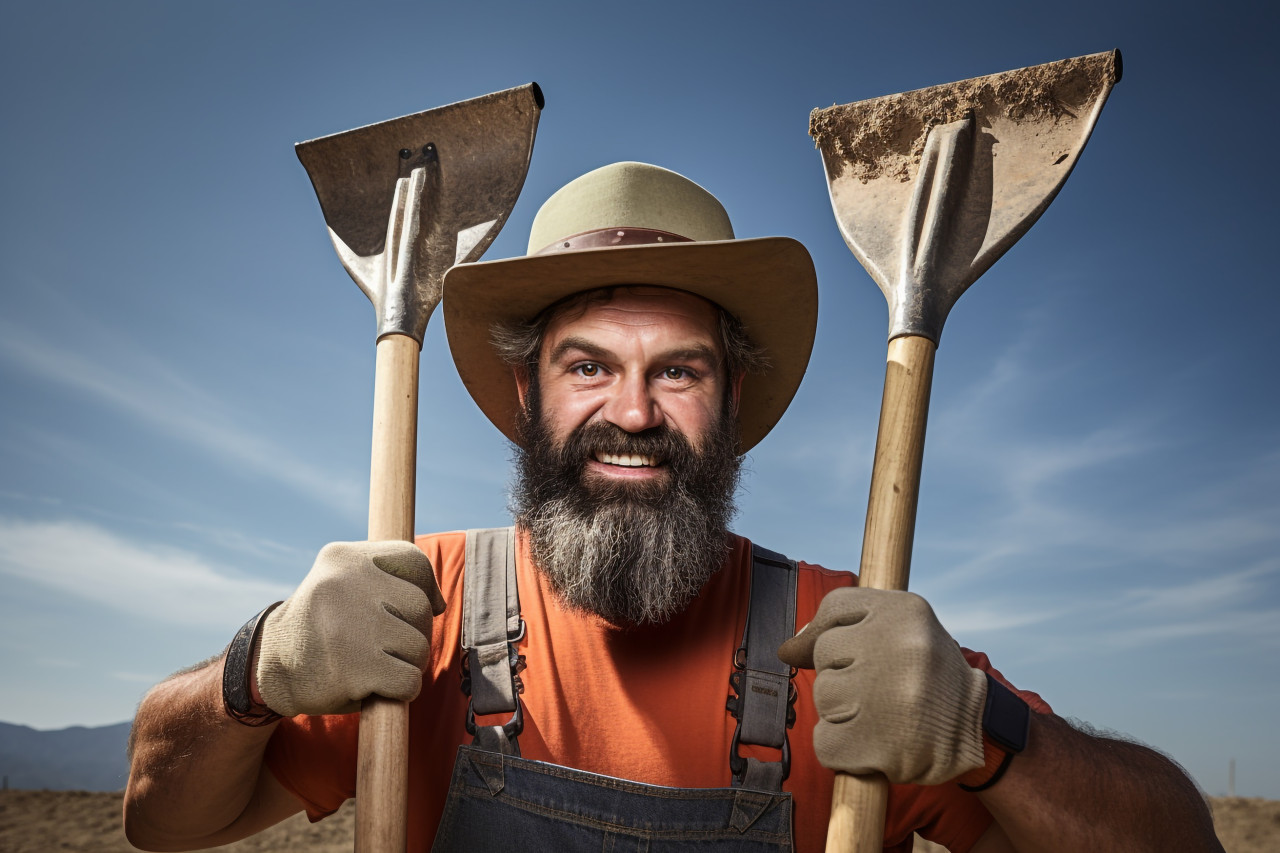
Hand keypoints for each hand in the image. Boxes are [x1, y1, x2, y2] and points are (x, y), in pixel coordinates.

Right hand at [255, 540, 446, 716]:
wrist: (269, 666)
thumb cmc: (324, 623)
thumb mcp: (343, 581)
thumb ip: (389, 579)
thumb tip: (439, 603)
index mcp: (344, 558)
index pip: (414, 562)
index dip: (424, 588)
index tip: (409, 609)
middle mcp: (344, 586)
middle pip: (420, 608)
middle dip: (414, 631)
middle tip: (388, 644)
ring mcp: (349, 628)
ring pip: (418, 646)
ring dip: (409, 663)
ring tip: (379, 664)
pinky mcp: (352, 671)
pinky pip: (408, 680)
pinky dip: (402, 689)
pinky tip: (379, 686)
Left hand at [777, 587, 986, 785]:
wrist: (975, 728)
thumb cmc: (922, 672)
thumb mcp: (896, 628)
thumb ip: (840, 626)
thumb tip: (786, 650)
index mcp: (907, 611)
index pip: (835, 608)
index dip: (838, 631)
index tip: (858, 649)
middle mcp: (902, 649)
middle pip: (824, 654)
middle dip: (841, 672)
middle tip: (879, 686)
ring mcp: (892, 699)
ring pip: (823, 697)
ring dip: (839, 711)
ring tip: (878, 713)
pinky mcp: (882, 746)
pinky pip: (824, 742)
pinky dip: (838, 747)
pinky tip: (869, 741)